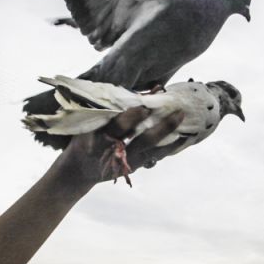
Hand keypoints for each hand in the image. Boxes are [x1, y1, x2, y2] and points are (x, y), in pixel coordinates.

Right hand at [52, 106, 186, 189]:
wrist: (79, 170)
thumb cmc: (84, 139)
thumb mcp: (88, 125)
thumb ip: (108, 111)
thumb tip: (137, 92)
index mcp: (99, 137)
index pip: (118, 126)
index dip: (132, 116)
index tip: (145, 104)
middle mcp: (115, 150)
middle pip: (141, 139)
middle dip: (159, 126)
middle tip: (176, 111)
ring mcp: (127, 160)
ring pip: (151, 146)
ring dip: (168, 131)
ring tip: (182, 116)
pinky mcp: (135, 165)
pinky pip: (156, 154)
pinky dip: (170, 145)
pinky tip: (185, 135)